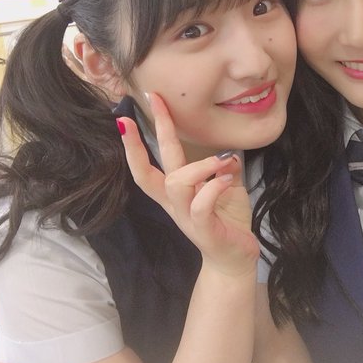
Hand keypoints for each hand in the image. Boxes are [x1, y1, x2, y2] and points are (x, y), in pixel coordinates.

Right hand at [117, 93, 258, 276]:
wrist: (234, 260)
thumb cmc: (227, 221)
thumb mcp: (224, 188)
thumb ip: (220, 169)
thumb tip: (225, 149)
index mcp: (173, 193)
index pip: (147, 165)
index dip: (135, 143)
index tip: (128, 115)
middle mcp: (174, 204)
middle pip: (149, 171)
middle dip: (150, 134)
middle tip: (155, 102)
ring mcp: (186, 217)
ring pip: (177, 184)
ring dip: (200, 166)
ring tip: (222, 161)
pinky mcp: (204, 230)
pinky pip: (201, 204)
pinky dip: (215, 186)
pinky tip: (229, 178)